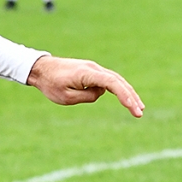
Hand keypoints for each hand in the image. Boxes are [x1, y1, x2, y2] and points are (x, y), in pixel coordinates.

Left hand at [26, 56, 144, 114]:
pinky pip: (109, 81)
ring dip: (128, 93)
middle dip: (131, 97)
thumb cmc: (51, 84)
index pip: (112, 84)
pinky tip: (126, 99)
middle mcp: (94, 68)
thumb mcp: (67, 97)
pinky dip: (119, 89)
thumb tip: (101, 93)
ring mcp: (94, 69)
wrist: (41, 69)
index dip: (124, 96)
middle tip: (140, 113)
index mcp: (87, 74)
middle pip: (118, 82)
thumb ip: (87, 97)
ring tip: (138, 108)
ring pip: (116, 81)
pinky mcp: (92, 72)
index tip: (132, 107)